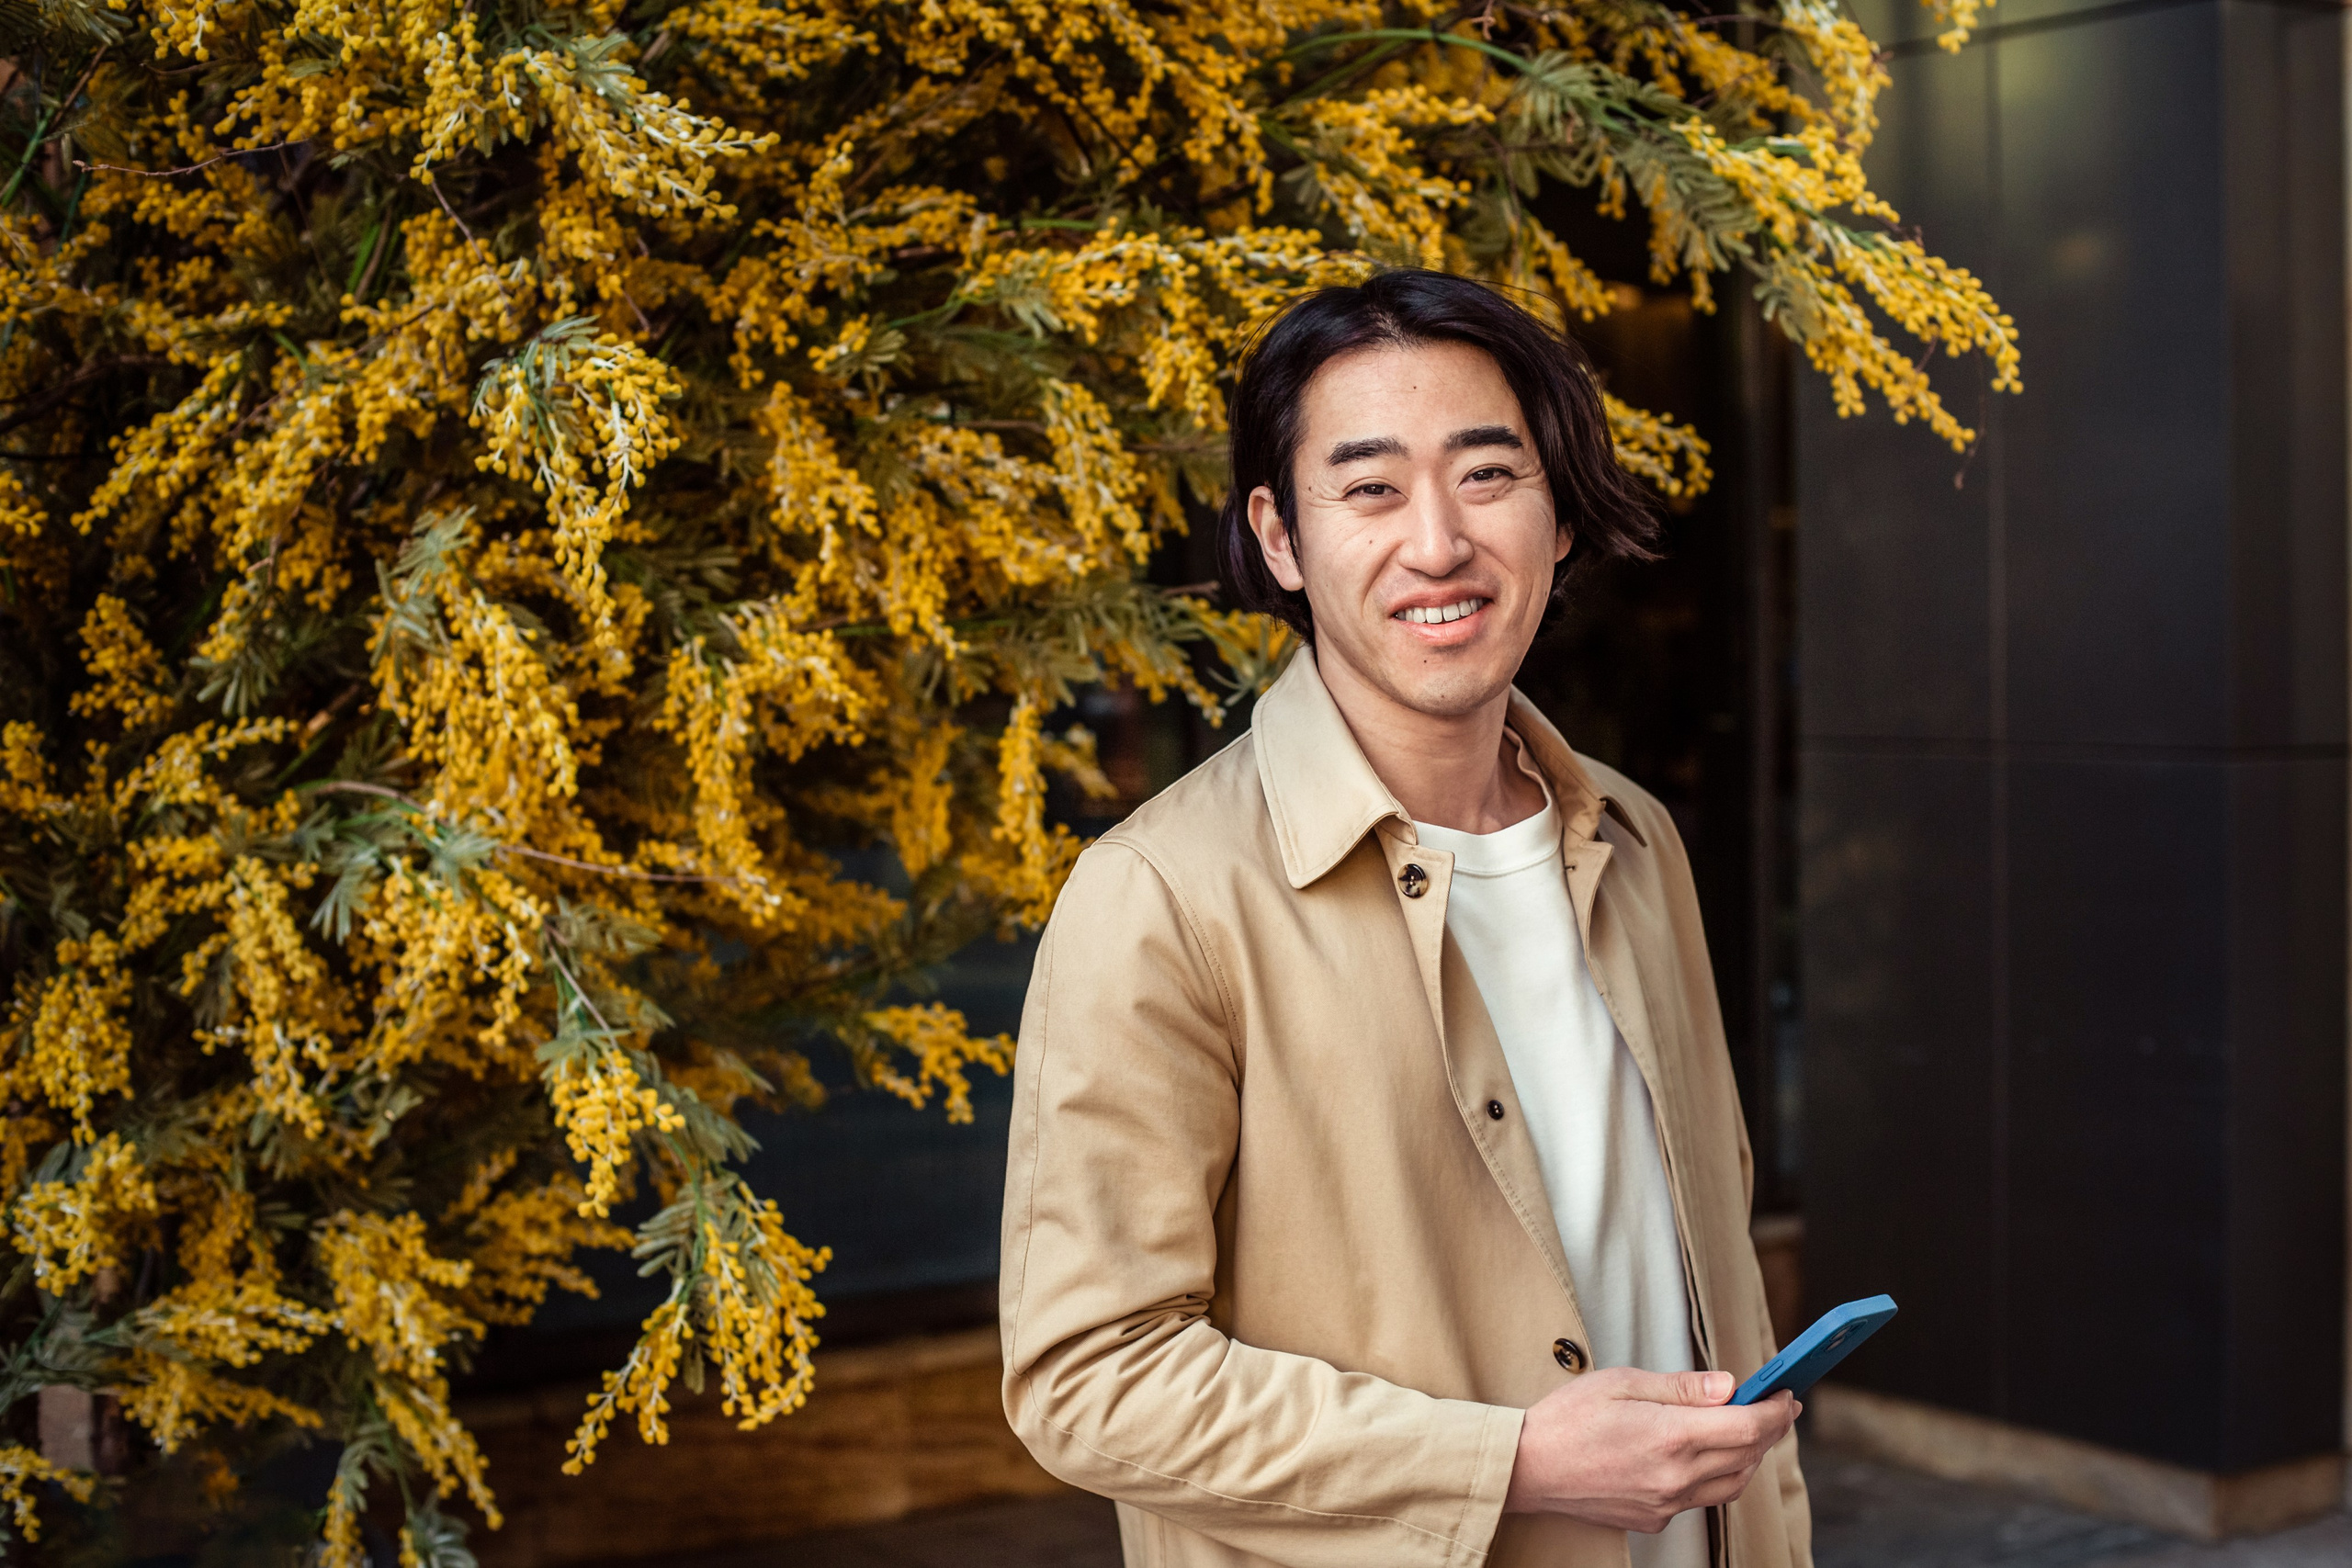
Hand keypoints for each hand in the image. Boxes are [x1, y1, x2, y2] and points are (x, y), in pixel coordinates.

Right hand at [1502, 1368, 1798, 1531]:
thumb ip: (1682, 1387)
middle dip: (1772, 1429)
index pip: (1747, 1427)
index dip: (1775, 1410)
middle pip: (1747, 1456)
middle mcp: (1674, 1477)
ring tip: (1753, 1430)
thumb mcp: (1622, 1383)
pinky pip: (1704, 1498)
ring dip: (1752, 1457)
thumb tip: (1729, 1386)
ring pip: (1733, 1483)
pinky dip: (1721, 1475)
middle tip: (1780, 1406)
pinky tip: (1711, 1455)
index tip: (1787, 1394)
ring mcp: (1666, 1503)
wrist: (1528, 1468)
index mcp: (1669, 1437)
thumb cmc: (1567, 1419)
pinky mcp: (1655, 1518)